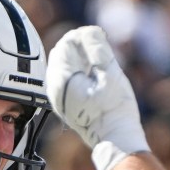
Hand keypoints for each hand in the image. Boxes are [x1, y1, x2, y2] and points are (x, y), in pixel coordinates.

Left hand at [46, 26, 149, 169]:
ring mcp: (57, 97)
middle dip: (80, 48)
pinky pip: (65, 78)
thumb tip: (87, 32)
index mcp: (62, 80)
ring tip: (99, 67)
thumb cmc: (115, 109)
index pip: (67, 43)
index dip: (84, 37)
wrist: (114, 138)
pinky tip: (93, 78)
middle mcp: (54, 88)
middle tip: (101, 53)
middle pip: (61, 52)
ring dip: (80, 59)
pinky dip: (78, 71)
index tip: (100, 42)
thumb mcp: (110, 73)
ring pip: (63, 65)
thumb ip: (97, 49)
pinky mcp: (63, 103)